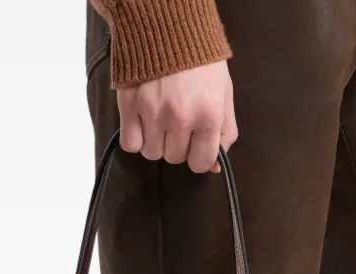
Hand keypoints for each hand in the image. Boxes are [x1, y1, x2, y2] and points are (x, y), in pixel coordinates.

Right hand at [118, 61, 237, 173]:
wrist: (168, 24)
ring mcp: (153, 112)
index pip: (200, 162)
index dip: (198, 156)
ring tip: (159, 118)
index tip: (195, 143)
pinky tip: (142, 121)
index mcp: (209, 115)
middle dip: (177, 144)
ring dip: (156, 141)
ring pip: (152, 153)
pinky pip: (131, 144)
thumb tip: (215, 167)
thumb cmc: (200, 61)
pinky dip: (135, 137)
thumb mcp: (224, 93)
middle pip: (175, 158)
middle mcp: (181, 117)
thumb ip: (225, 132)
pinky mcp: (130, 105)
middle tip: (176, 121)